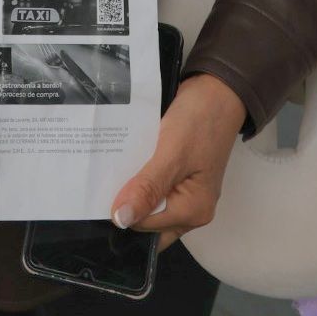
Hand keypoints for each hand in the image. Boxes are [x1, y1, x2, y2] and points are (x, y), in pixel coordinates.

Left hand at [110, 74, 245, 251]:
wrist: (218, 89)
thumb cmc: (200, 121)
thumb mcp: (172, 154)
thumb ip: (147, 189)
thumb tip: (121, 220)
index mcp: (192, 212)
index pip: (145, 226)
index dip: (124, 210)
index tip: (100, 192)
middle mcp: (190, 208)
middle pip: (147, 218)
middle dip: (127, 202)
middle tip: (99, 181)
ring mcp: (184, 190)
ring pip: (148, 200)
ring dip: (131, 186)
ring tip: (105, 170)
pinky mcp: (177, 173)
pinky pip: (152, 183)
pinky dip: (138, 174)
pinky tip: (121, 161)